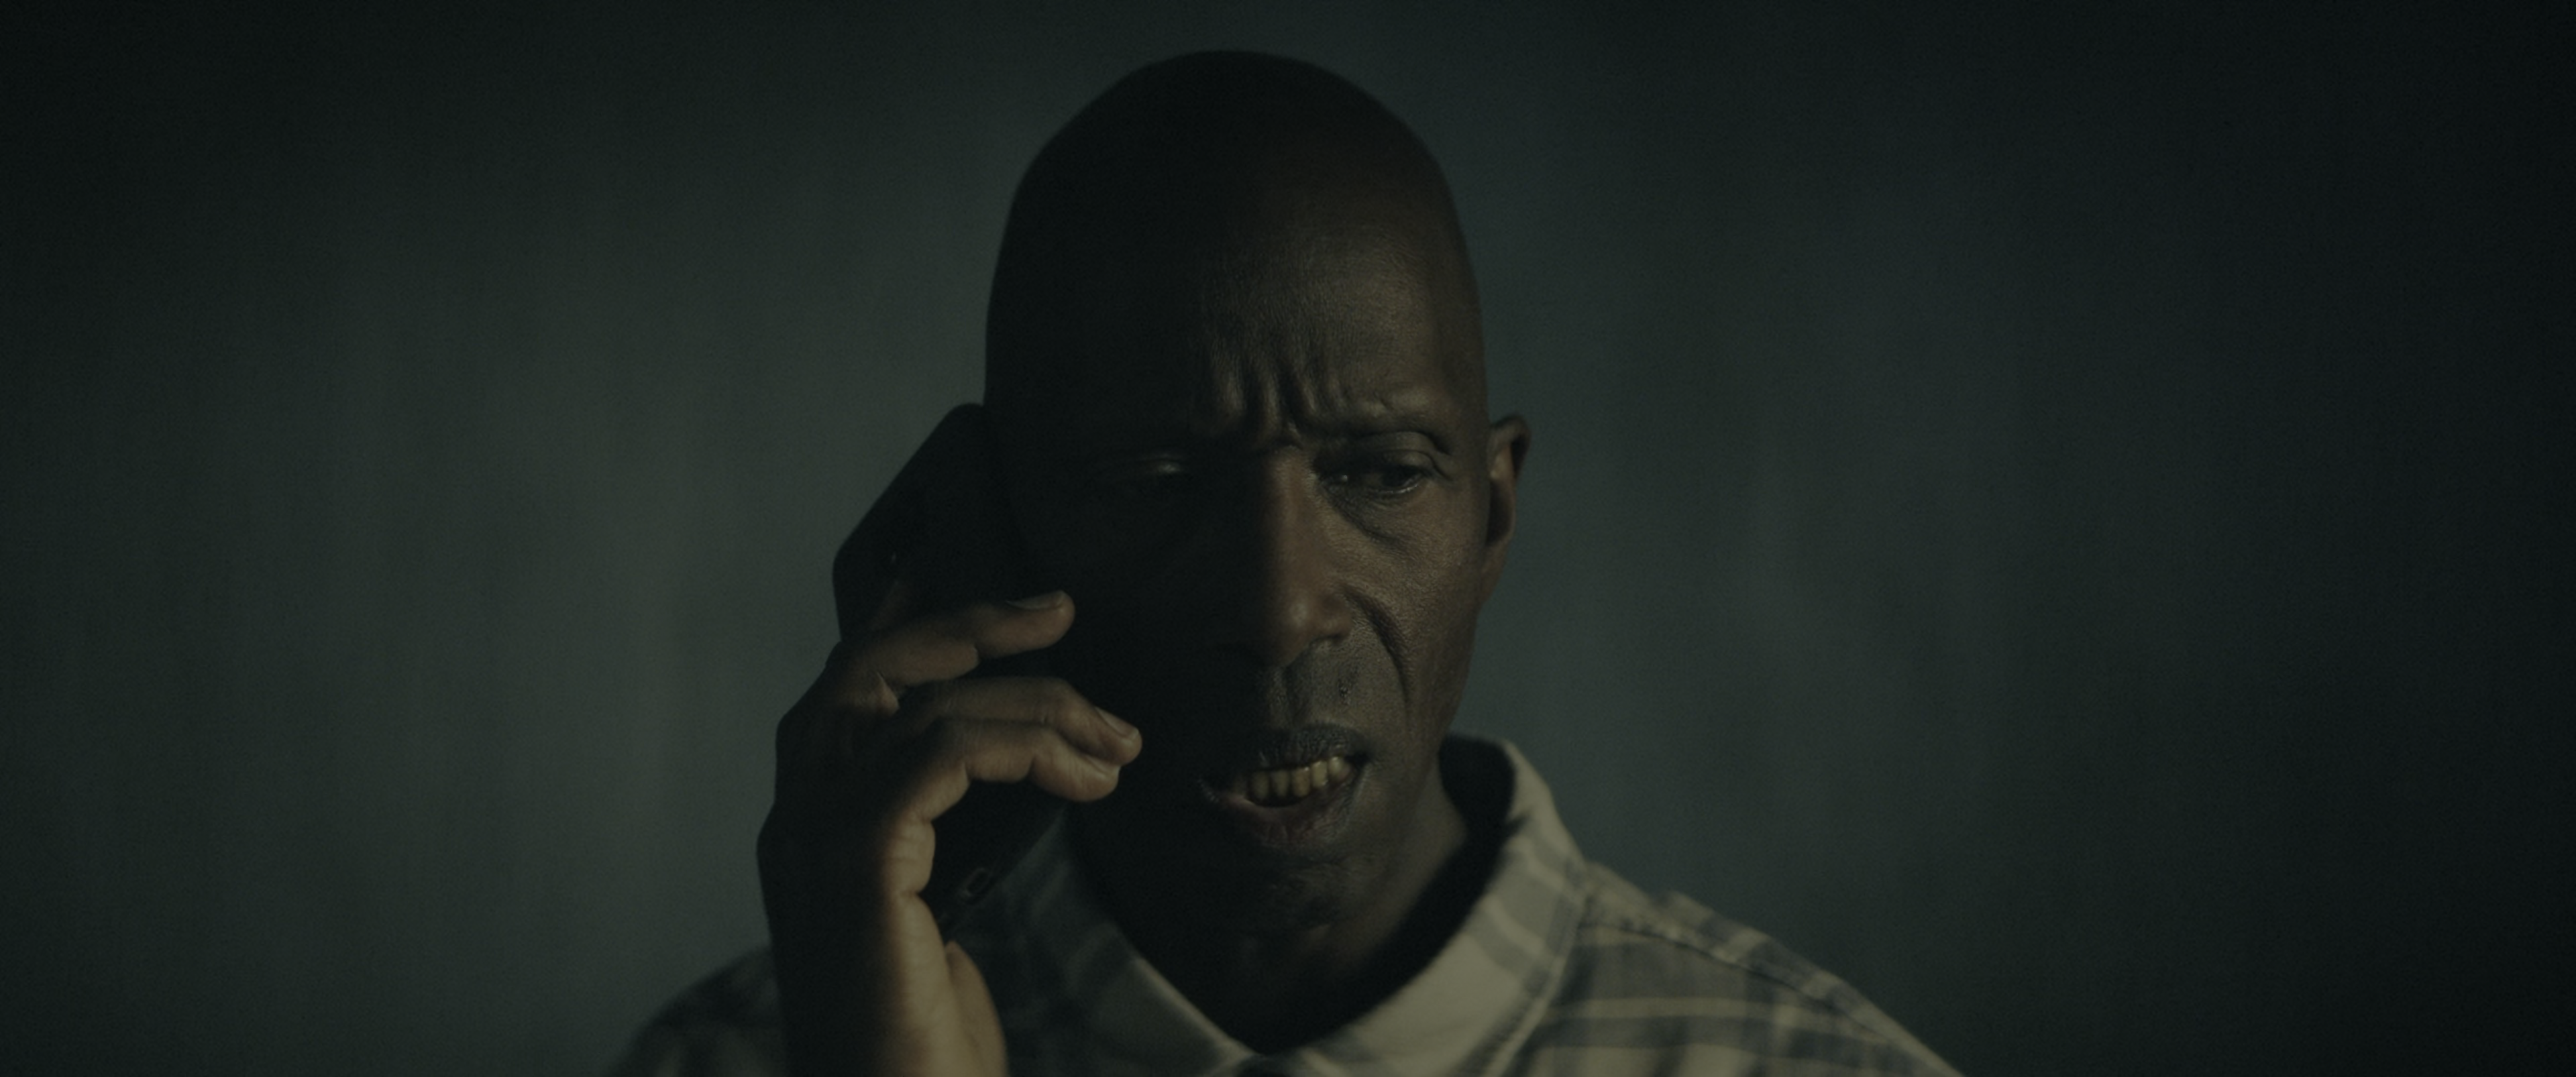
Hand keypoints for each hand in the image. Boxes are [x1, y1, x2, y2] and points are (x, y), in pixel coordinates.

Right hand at [757, 585, 1140, 1075]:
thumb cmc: (924, 1047)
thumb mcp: (939, 924)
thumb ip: (945, 847)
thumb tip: (1016, 779)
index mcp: (810, 832)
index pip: (849, 693)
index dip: (916, 623)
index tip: (997, 598)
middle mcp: (795, 824)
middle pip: (869, 670)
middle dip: (969, 624)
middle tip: (1062, 611)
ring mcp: (812, 842)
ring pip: (920, 706)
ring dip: (1035, 704)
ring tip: (1117, 741)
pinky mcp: (854, 864)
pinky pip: (937, 755)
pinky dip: (1019, 743)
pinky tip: (1086, 777)